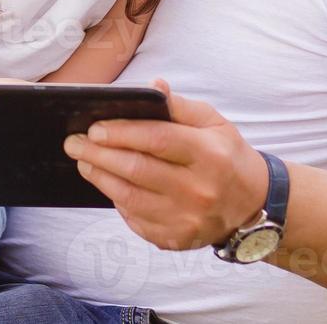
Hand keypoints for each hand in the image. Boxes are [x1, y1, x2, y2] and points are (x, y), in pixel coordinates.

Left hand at [62, 79, 269, 251]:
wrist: (253, 205)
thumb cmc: (226, 156)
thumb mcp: (214, 122)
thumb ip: (180, 106)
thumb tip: (152, 87)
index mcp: (209, 155)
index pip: (158, 140)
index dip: (122, 133)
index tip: (94, 127)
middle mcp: (199, 190)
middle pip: (137, 170)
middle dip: (98, 154)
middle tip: (73, 142)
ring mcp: (187, 219)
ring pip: (130, 198)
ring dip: (100, 177)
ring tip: (84, 161)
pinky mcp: (176, 239)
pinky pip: (136, 219)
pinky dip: (117, 200)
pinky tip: (108, 184)